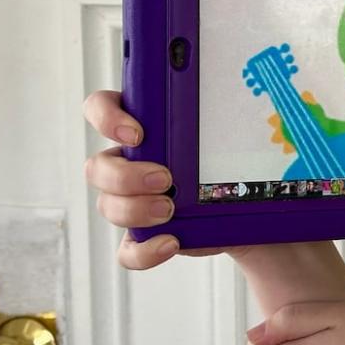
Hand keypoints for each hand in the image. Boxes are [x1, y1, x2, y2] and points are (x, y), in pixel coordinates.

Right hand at [83, 89, 247, 268]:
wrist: (247, 206)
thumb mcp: (227, 133)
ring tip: (170, 210)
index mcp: (142, 129)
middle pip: (97, 167)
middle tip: (165, 179)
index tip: (137, 134)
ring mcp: (132, 201)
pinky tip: (171, 242)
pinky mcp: (143, 235)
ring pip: (108, 206)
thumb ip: (219, 114)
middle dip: (125, 176)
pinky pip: (127, 249)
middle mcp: (129, 164)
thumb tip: (243, 94)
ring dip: (134, 210)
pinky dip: (144, 250)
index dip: (106, 118)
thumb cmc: (230, 161)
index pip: (102, 108)